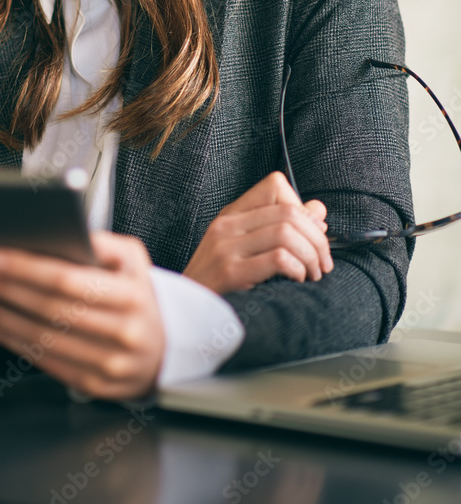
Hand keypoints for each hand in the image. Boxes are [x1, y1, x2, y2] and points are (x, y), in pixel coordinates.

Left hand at [0, 230, 164, 400]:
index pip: (69, 281)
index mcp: (131, 295)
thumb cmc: (138, 296)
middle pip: (49, 309)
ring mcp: (108, 363)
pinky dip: (11, 340)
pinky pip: (43, 360)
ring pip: (41, 338)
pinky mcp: (92, 385)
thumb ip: (103, 242)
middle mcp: (121, 332)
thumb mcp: (133, 260)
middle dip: (4, 290)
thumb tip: (64, 230)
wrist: (163, 350)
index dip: (26, 269)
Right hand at [182, 170, 332, 294]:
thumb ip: (281, 227)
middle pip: (289, 211)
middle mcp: (226, 226)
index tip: (311, 235)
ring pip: (286, 233)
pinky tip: (296, 281)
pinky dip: (297, 269)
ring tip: (312, 275)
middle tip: (322, 263)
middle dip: (317, 239)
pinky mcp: (230, 273)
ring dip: (311, 256)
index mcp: (231, 215)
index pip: (275, 185)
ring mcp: (225, 248)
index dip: (301, 208)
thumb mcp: (247, 250)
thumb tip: (317, 210)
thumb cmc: (220, 286)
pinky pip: (278, 258)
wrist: (182, 317)